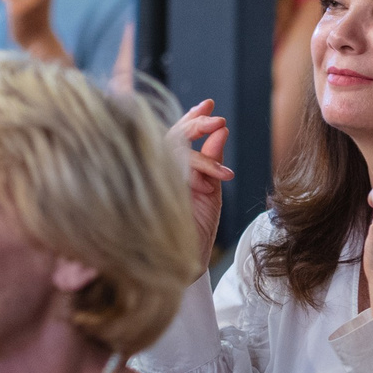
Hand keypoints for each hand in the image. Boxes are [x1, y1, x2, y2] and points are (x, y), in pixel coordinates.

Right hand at [167, 100, 232, 270]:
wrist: (182, 269)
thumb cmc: (192, 234)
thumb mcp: (209, 194)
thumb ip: (212, 164)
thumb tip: (220, 132)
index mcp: (169, 172)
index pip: (173, 138)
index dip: (189, 119)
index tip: (207, 104)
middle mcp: (157, 174)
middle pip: (167, 138)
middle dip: (193, 123)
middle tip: (215, 115)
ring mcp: (152, 183)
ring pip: (168, 150)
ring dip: (195, 138)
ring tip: (220, 128)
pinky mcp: (152, 195)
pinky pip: (173, 170)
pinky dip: (199, 168)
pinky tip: (221, 173)